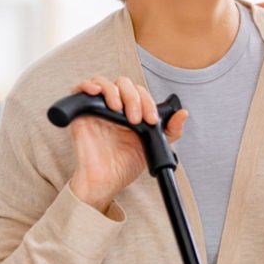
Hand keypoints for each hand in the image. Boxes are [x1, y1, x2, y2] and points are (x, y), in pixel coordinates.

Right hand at [68, 76, 187, 212]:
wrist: (106, 182)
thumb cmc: (125, 165)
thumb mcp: (152, 145)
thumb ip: (169, 130)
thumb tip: (183, 113)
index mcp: (131, 110)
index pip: (140, 92)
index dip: (147, 101)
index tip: (150, 120)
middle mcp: (114, 107)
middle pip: (123, 83)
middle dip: (133, 97)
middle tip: (135, 119)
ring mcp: (97, 109)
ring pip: (104, 82)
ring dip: (113, 91)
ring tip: (117, 108)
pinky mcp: (81, 114)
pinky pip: (80, 90)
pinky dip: (87, 85)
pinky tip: (96, 92)